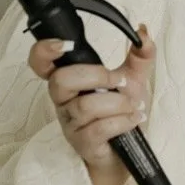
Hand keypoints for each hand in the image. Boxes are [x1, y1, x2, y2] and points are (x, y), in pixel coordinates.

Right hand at [27, 25, 154, 174]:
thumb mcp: (133, 79)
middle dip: (96, 75)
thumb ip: (140, 55)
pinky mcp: (82, 144)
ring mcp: (70, 124)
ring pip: (85, 106)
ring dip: (118, 103)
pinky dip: (122, 121)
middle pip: (61, 80)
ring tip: (134, 105)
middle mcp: (64, 101)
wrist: (126, 152)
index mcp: (70, 81)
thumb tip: (143, 32)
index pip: (41, 63)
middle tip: (120, 82)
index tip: (63, 44)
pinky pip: (98, 129)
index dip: (44, 52)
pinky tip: (134, 118)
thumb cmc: (121, 113)